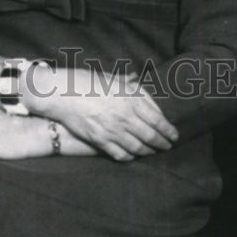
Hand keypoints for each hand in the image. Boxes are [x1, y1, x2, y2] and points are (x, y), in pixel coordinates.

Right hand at [26, 67, 177, 160]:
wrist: (62, 93)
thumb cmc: (87, 81)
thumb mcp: (115, 79)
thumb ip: (134, 89)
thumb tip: (150, 100)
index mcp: (130, 98)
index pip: (157, 119)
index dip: (168, 130)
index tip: (174, 135)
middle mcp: (124, 116)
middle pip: (151, 136)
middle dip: (162, 143)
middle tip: (168, 146)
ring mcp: (112, 130)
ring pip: (138, 148)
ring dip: (149, 152)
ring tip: (153, 152)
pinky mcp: (100, 141)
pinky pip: (121, 155)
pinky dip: (131, 157)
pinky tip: (133, 155)